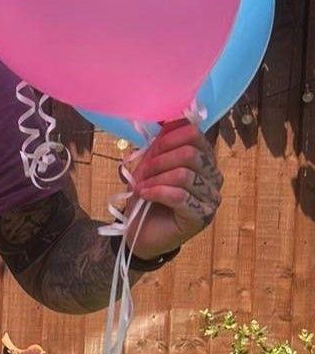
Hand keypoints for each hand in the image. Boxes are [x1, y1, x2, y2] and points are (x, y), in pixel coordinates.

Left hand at [125, 119, 223, 259]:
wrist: (140, 232)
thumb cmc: (147, 196)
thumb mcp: (149, 166)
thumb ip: (159, 145)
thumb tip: (166, 121)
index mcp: (203, 160)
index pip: (194, 134)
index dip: (167, 138)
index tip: (150, 149)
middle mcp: (213, 177)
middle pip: (190, 154)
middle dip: (159, 161)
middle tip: (142, 172)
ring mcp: (211, 198)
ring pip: (183, 174)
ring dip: (155, 178)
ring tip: (141, 186)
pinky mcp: (202, 217)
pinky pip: (179, 195)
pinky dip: (156, 192)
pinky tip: (144, 194)